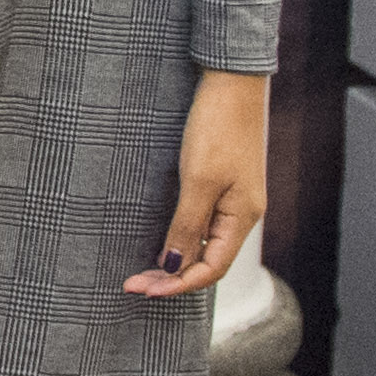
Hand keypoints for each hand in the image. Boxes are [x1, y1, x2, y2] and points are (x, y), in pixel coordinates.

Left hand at [125, 68, 269, 297]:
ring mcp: (232, 198)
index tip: (143, 291)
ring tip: (143, 272)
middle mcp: (241, 213)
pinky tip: (163, 241)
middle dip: (171, 277)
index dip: (179, 284)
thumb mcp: (198, 179)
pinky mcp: (220, 182)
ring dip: (175, 260)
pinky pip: (202, 223)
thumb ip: (187, 224)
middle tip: (133, 286)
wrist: (230, 84)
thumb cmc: (217, 128)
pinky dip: (181, 238)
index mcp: (243, 218)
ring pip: (204, 244)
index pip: (212, 268)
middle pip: (207, 260)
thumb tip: (175, 265)